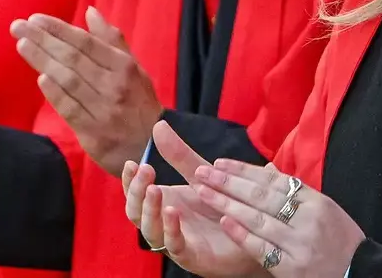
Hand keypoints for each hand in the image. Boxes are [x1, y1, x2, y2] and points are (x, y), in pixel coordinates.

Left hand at [11, 5, 161, 175]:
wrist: (152, 146)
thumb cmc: (139, 101)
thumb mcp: (133, 67)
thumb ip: (110, 40)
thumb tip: (90, 12)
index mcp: (124, 66)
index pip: (86, 42)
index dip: (59, 29)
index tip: (36, 18)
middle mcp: (114, 84)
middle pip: (74, 58)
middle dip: (44, 40)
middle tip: (19, 26)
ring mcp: (104, 109)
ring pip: (70, 80)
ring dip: (44, 61)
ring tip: (23, 45)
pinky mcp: (95, 133)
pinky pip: (72, 109)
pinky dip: (56, 94)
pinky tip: (41, 78)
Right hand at [122, 121, 259, 276]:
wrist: (252, 231)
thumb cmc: (221, 203)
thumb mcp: (200, 174)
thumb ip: (179, 155)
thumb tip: (158, 125)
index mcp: (163, 203)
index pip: (135, 194)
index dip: (129, 181)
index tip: (131, 163)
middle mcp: (164, 224)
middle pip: (136, 213)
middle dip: (136, 192)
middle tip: (146, 171)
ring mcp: (176, 241)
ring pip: (151, 232)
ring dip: (150, 210)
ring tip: (155, 189)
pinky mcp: (193, 256)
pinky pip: (175, 246)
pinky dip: (171, 230)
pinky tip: (172, 211)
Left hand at [193, 158, 364, 277]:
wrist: (360, 273)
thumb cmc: (340, 239)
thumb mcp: (325, 208)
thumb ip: (297, 192)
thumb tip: (266, 172)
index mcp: (315, 200)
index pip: (272, 180)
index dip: (243, 170)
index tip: (220, 163)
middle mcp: (307, 219)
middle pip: (261, 196)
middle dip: (228, 182)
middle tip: (202, 172)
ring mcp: (299, 245)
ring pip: (257, 219)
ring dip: (227, 204)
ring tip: (204, 192)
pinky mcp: (292, 270)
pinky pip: (262, 249)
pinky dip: (242, 235)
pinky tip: (225, 222)